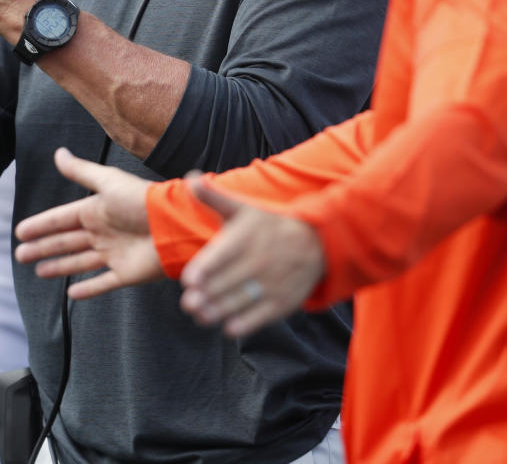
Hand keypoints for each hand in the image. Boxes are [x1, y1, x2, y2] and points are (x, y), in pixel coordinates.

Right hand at [14, 148, 162, 298]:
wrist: (175, 226)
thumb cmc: (141, 201)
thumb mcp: (108, 182)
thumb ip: (81, 171)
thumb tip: (58, 153)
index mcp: (97, 210)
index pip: (62, 219)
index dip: (41, 225)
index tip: (20, 231)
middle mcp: (103, 232)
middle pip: (66, 241)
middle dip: (43, 247)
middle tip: (20, 255)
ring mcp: (114, 254)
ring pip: (80, 262)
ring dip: (59, 266)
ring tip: (38, 271)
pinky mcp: (126, 274)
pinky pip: (103, 283)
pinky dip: (88, 289)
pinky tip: (71, 293)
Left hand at [178, 177, 324, 336]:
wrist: (317, 243)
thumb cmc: (270, 226)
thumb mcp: (244, 209)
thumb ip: (213, 197)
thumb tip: (190, 179)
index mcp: (246, 237)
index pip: (222, 255)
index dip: (205, 269)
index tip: (188, 281)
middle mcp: (259, 260)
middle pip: (228, 282)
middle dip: (206, 296)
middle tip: (189, 304)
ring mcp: (272, 283)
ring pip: (241, 301)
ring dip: (219, 312)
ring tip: (201, 316)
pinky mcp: (283, 302)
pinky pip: (261, 317)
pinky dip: (244, 324)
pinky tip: (228, 327)